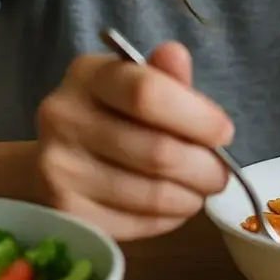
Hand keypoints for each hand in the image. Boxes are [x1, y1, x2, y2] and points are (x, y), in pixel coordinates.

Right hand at [33, 41, 233, 239]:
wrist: (56, 159)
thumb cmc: (111, 116)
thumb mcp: (137, 85)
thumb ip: (164, 76)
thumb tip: (176, 55)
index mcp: (87, 75)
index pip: (147, 94)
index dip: (197, 118)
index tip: (224, 133)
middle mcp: (64, 118)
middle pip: (157, 152)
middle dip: (204, 168)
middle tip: (220, 174)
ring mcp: (60, 169)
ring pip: (152, 195)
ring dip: (190, 197)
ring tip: (198, 190)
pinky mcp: (67, 213)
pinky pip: (137, 224)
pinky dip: (168, 219)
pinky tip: (170, 206)